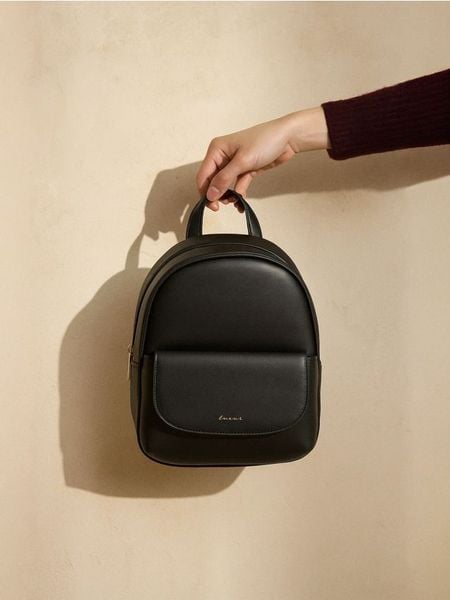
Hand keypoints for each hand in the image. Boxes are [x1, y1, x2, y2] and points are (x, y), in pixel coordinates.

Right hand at [196, 106, 329, 210]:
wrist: (288, 138)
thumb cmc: (266, 140)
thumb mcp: (243, 161)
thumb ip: (224, 179)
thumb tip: (210, 194)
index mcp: (217, 149)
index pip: (203, 174)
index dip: (205, 191)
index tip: (212, 205)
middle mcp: (223, 156)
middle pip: (213, 181)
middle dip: (217, 194)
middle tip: (222, 206)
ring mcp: (234, 163)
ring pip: (225, 185)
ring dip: (228, 195)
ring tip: (235, 202)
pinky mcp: (245, 169)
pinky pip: (237, 185)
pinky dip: (239, 194)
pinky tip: (242, 202)